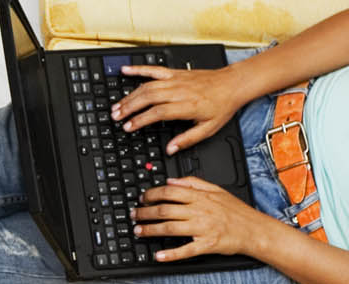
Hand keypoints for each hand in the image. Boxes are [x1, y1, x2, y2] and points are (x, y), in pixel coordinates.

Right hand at [112, 65, 249, 154]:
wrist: (232, 85)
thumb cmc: (222, 106)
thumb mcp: (208, 129)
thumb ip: (188, 140)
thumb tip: (170, 150)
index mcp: (186, 106)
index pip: (158, 113)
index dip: (141, 120)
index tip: (128, 127)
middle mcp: (179, 91)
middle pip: (148, 98)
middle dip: (129, 107)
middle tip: (116, 116)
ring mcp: (176, 80)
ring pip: (147, 86)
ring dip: (130, 95)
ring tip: (117, 105)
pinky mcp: (175, 73)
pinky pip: (154, 69)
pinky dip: (138, 69)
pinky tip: (125, 71)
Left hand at [131, 177, 285, 261]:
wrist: (254, 230)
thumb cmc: (236, 211)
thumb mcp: (216, 189)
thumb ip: (193, 183)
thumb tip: (171, 180)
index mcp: (200, 197)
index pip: (169, 192)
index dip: (151, 194)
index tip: (142, 198)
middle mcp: (199, 211)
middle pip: (164, 210)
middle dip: (145, 212)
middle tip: (134, 215)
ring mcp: (202, 229)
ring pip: (170, 228)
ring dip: (150, 230)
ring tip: (138, 231)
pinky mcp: (206, 245)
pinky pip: (185, 250)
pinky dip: (170, 254)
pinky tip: (158, 255)